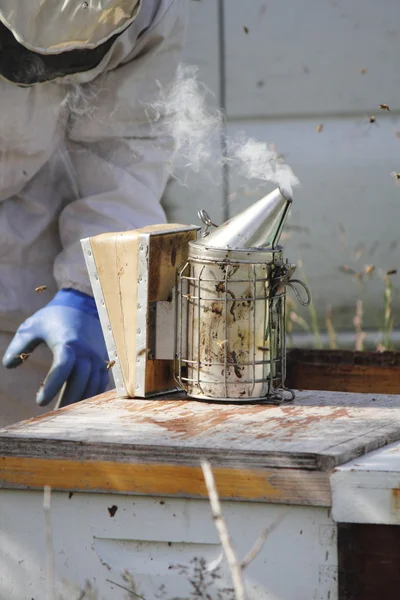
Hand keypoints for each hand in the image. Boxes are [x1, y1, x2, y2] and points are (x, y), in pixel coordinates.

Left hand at [2, 289, 108, 407]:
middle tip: (55, 416)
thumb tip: (8, 365)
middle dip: (68, 400)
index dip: (52, 386)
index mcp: (67, 343)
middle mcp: (85, 351)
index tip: (40, 402)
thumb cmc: (53, 317)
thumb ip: (19, 346)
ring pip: (92, 384)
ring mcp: (97, 357)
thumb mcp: (32, 327)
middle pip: (79, 381)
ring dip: (81, 400)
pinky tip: (82, 404)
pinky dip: (92, 394)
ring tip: (68, 414)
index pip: (62, 368)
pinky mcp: (103, 360)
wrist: (82, 305)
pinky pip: (101, 382)